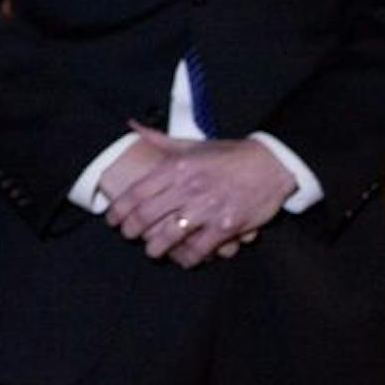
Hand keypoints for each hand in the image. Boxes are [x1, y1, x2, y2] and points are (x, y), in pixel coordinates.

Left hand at [105, 123, 295, 267]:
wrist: (271, 164)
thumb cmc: (228, 155)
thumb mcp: (192, 144)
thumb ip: (159, 139)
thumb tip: (132, 125)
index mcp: (177, 167)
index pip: (136, 192)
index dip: (119, 210)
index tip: (112, 219)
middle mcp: (188, 188)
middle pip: (146, 216)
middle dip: (131, 230)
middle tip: (127, 235)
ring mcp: (207, 208)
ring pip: (169, 236)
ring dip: (155, 248)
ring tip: (151, 251)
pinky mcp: (226, 226)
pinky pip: (199, 249)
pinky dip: (188, 257)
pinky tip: (182, 258)